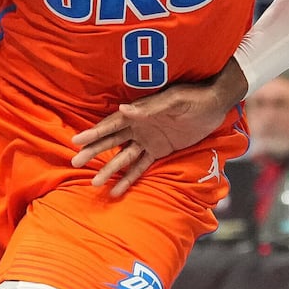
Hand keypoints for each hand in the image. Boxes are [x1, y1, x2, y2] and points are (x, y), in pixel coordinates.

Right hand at [70, 60, 248, 196]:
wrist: (213, 105)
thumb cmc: (193, 98)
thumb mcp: (173, 101)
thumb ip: (149, 108)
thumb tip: (124, 110)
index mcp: (138, 113)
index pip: (111, 125)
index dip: (93, 133)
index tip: (76, 140)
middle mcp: (139, 127)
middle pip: (111, 142)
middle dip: (94, 152)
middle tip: (75, 162)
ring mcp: (148, 140)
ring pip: (123, 157)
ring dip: (109, 169)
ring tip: (94, 182)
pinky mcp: (160, 151)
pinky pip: (142, 167)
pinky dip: (130, 178)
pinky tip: (118, 190)